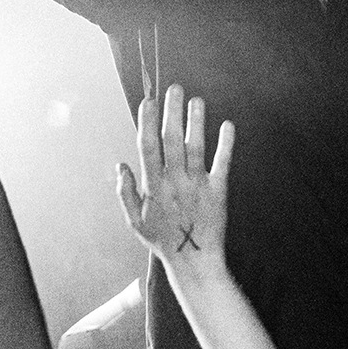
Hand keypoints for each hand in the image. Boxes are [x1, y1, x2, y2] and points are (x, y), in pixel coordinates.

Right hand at [117, 84, 235, 273]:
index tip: (148, 100)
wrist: (194, 260)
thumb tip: (119, 165)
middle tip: (174, 88)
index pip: (148, 146)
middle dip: (172, 112)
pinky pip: (222, 163)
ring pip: (196, 147)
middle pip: (172, 140)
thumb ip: (126, 192)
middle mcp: (175, 181)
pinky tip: (227, 125)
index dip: (147, 121)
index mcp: (153, 186)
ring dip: (196, 121)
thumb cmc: (163, 240)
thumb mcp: (135, 221)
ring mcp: (197, 185)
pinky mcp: (218, 191)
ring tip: (197, 100)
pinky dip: (225, 144)